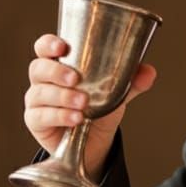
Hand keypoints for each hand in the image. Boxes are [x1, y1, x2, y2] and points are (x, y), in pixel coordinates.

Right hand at [23, 34, 155, 177]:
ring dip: (62, 96)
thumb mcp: (118, 93)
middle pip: (38, 68)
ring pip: (39, 93)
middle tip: (76, 78)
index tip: (61, 47)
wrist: (93, 142)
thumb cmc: (99, 107)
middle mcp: (43, 80)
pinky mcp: (35, 122)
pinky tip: (75, 118)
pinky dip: (59, 116)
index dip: (48, 44)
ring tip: (83, 103)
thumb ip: (132, 81)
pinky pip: (40, 116)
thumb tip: (149, 71)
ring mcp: (36, 101)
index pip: (44, 48)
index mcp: (59, 64)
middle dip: (56, 71)